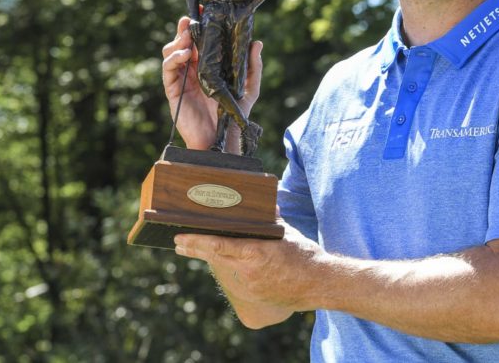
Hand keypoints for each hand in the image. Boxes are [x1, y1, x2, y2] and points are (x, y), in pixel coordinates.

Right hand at [162, 16, 262, 150]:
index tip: (204, 10)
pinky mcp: (173, 90)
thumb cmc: (233, 115)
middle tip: (191, 18)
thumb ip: (252, 67)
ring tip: (187, 37)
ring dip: (177, 41)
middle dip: (185, 28)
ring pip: (171, 52)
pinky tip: (184, 54)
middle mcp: (192, 70)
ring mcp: (181, 79)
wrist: (220, 139)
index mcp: (207, 67)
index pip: (200, 42)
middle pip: (182, 42)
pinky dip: (174, 58)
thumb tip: (257, 43)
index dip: (199, 26)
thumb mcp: (248, 88)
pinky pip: (168, 70)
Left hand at [174, 221, 326, 313]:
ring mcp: (249, 288)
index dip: (196, 243)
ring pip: (222, 271)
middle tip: (179, 243)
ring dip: (211, 261)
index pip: (217, 246)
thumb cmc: (304, 255)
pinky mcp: (253, 298)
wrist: (319, 284)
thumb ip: (270, 218)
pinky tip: (220, 266)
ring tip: (194, 250)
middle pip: (214, 259)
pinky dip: (226, 272)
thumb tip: (264, 201)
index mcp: (255, 253)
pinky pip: (234, 283)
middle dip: (194, 250)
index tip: (180, 238)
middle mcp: (248, 272)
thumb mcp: (286, 232)